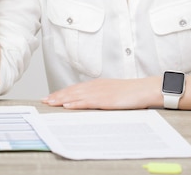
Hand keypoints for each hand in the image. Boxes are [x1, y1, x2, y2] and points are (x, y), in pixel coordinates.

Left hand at [41, 77, 160, 109]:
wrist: (145, 89)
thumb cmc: (133, 92)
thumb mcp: (114, 92)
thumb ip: (102, 95)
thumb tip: (93, 101)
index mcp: (98, 84)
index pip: (76, 88)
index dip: (63, 92)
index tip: (52, 96)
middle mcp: (97, 86)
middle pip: (73, 91)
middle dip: (57, 95)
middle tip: (44, 100)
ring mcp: (100, 92)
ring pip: (77, 95)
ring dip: (62, 99)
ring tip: (50, 102)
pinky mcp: (105, 100)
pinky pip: (87, 102)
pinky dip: (76, 103)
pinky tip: (67, 105)